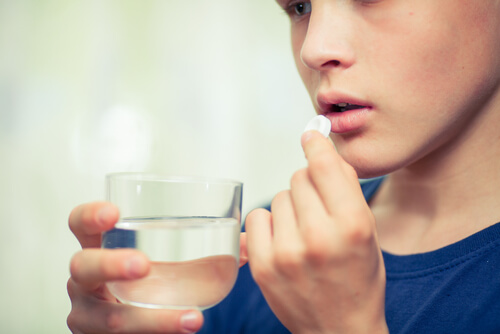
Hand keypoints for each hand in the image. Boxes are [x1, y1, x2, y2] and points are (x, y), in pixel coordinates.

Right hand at [66, 202, 203, 333]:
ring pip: (109, 317)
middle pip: (83, 266)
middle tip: (144, 265)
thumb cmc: (150, 285)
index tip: (115, 212)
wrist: (139, 325)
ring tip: (193, 320)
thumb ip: (204, 252)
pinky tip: (186, 330)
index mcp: (99, 248)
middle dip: (111, 264)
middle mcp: (86, 279)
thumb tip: (245, 242)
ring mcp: (88, 313)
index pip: (80, 224)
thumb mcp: (167, 265)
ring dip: (151, 319)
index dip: (90, 215)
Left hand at [244, 131, 387, 333]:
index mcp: (352, 225)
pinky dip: (269, 224)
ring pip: (278, 197)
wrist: (339, 331)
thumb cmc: (358, 280)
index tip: (310, 135)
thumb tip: (323, 154)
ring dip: (289, 207)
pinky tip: (283, 240)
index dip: (316, 145)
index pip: (324, 166)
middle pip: (298, 177)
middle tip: (317, 210)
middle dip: (308, 186)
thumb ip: (348, 190)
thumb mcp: (369, 234)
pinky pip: (257, 217)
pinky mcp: (262, 265)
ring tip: (302, 232)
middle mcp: (318, 237)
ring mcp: (286, 253)